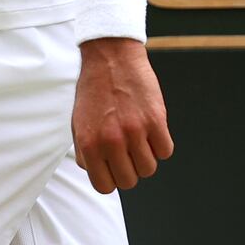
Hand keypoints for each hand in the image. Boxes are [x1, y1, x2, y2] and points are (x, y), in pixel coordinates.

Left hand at [72, 38, 173, 193]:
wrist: (110, 58)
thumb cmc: (93, 90)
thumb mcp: (78, 123)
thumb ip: (86, 152)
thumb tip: (98, 173)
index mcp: (89, 144)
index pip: (104, 186)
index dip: (112, 179)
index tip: (115, 167)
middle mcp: (111, 141)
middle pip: (129, 181)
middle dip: (130, 170)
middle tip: (128, 151)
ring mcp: (134, 131)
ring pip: (149, 169)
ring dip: (146, 157)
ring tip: (140, 139)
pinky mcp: (155, 120)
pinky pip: (165, 151)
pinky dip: (161, 145)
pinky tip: (152, 130)